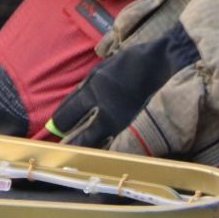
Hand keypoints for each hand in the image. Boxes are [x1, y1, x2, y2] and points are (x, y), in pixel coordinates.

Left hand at [50, 25, 198, 148]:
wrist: (163, 63)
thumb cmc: (132, 61)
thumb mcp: (103, 68)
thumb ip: (87, 86)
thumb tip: (71, 103)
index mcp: (94, 88)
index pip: (68, 113)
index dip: (59, 123)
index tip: (54, 128)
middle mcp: (106, 109)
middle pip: (81, 137)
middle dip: (71, 145)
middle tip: (63, 151)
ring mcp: (123, 121)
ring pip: (99, 144)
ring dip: (88, 150)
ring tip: (78, 155)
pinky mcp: (136, 127)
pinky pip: (116, 143)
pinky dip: (107, 148)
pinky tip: (102, 150)